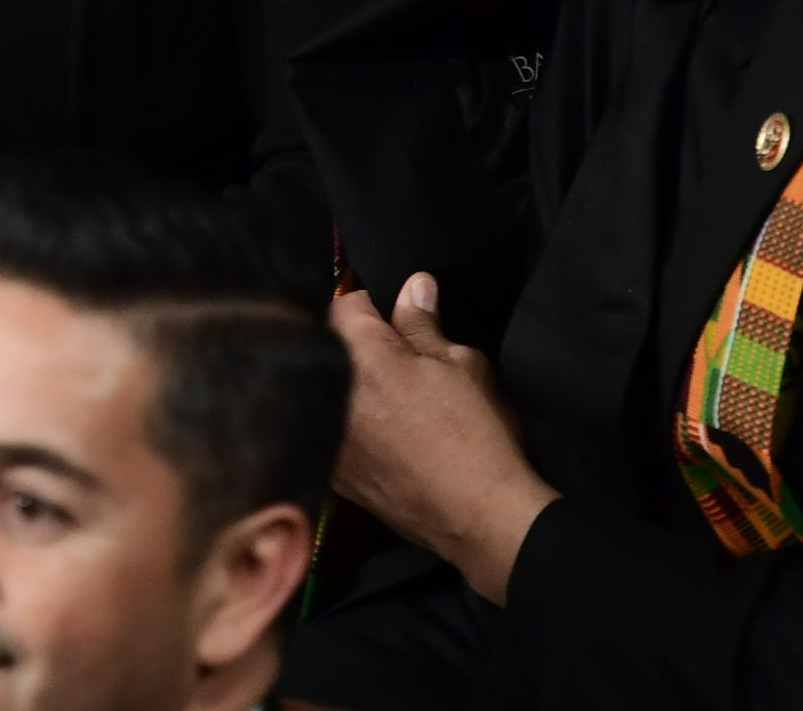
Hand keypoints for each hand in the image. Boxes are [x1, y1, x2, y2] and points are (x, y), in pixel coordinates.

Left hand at [328, 274, 555, 603]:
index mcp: (363, 358)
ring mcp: (329, 438)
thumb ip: (424, 325)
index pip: (344, 304)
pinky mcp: (334, 474)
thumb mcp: (463, 365)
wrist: (479, 518)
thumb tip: (414, 286)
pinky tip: (375, 432)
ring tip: (383, 396)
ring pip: (322, 390)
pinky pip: (327, 430)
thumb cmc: (478, 434)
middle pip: (326, 347)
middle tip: (390, 355)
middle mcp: (333, 395)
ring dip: (343, 384)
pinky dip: (343, 423)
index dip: (370, 305)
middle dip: (351, 344)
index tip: (392, 319)